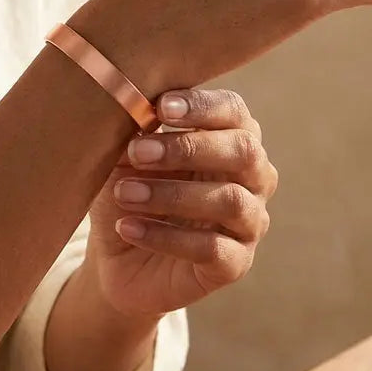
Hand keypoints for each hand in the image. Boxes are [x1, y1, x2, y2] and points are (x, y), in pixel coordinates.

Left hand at [84, 89, 277, 318]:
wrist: (118, 258)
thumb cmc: (130, 192)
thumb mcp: (125, 159)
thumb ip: (137, 131)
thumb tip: (134, 106)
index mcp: (230, 138)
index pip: (233, 111)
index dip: (202, 106)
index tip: (161, 107)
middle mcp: (253, 177)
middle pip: (243, 151)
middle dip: (188, 148)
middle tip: (138, 152)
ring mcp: (249, 222)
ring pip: (230, 200)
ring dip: (172, 194)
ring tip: (124, 193)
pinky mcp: (235, 264)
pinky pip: (211, 248)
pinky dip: (165, 236)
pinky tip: (128, 227)